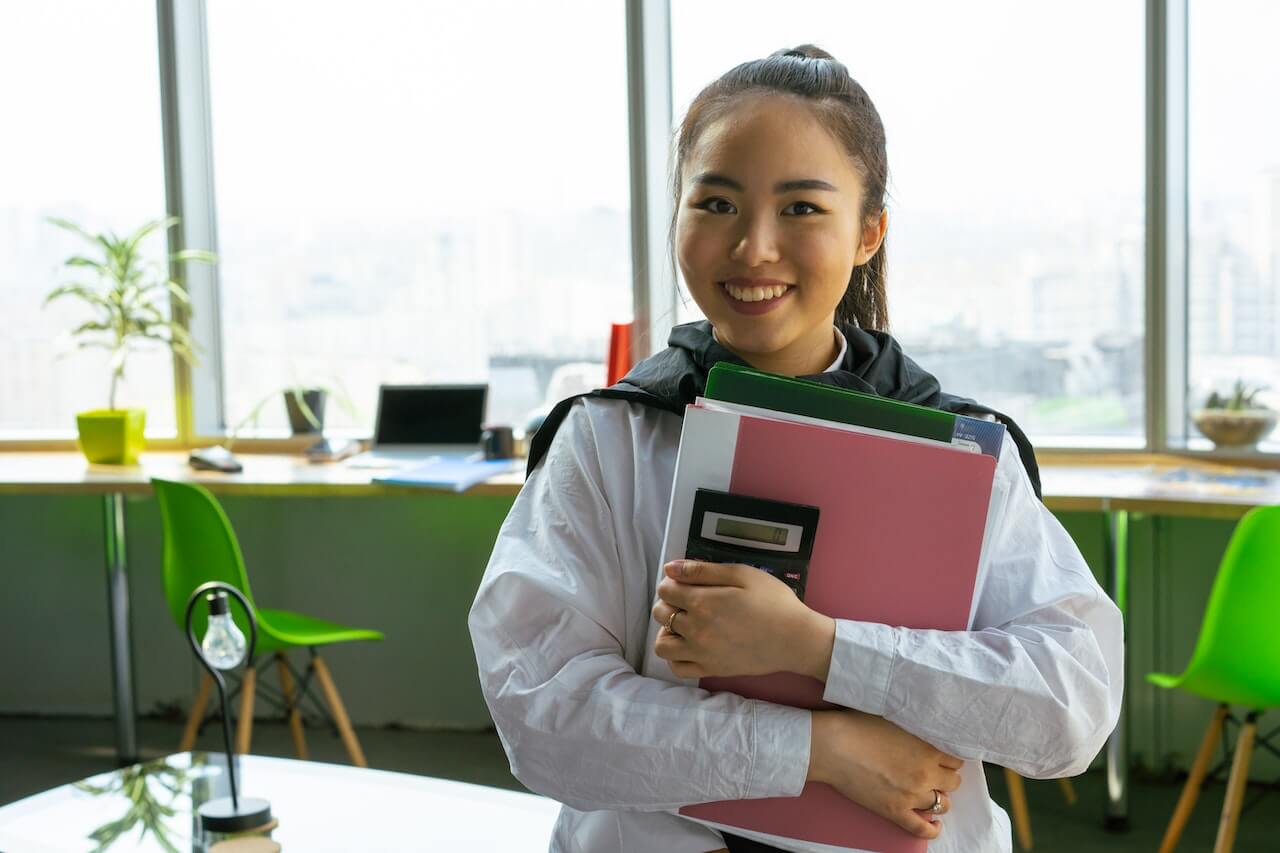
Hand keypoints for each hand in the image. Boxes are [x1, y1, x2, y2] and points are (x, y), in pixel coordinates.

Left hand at [651, 560, 834, 679]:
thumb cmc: (773, 602)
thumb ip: (702, 570)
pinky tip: (690, 644)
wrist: (796, 639)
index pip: (665, 590)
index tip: (685, 582)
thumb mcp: (741, 574)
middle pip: (661, 614)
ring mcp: (702, 653)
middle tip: (688, 600)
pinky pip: (677, 668)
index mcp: (703, 602)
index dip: (673, 582)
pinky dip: (676, 656)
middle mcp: (696, 630)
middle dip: (669, 603)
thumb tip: (670, 568)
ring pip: (662, 644)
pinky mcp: (711, 670)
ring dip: (667, 631)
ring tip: (685, 624)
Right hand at [809, 710, 963, 839]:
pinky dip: (931, 828)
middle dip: (945, 777)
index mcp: (927, 749)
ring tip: (930, 792)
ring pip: (942, 804)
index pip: (955, 759)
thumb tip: (923, 734)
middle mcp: (926, 774)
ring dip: (938, 797)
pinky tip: (933, 823)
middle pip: (952, 782)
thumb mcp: (895, 718)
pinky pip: (922, 828)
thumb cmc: (858, 726)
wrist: (834, 746)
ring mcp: (912, 795)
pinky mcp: (895, 811)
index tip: (940, 758)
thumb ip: (916, 730)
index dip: (947, 758)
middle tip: (933, 772)